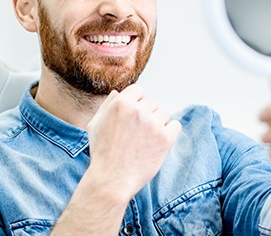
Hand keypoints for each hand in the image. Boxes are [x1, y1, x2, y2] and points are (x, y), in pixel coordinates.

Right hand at [87, 84, 181, 200]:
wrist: (112, 179)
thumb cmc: (102, 153)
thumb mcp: (95, 124)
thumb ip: (107, 105)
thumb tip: (118, 93)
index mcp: (121, 103)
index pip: (138, 90)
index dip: (136, 101)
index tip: (134, 115)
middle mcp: (138, 110)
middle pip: (151, 102)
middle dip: (146, 113)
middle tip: (138, 131)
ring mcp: (153, 124)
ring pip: (164, 113)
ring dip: (157, 123)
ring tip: (146, 139)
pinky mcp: (166, 138)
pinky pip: (175, 126)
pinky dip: (169, 132)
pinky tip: (158, 141)